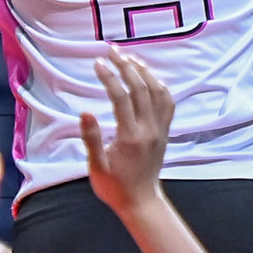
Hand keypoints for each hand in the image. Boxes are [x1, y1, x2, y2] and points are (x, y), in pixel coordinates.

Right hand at [80, 47, 174, 216]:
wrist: (141, 201)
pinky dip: (159, 85)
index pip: (121, 98)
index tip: (97, 64)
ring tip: (129, 58)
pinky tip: (148, 77)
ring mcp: (160, 130)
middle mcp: (149, 129)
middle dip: (126, 66)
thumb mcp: (97, 167)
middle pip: (141, 88)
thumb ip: (91, 139)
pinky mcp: (165, 132)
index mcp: (130, 137)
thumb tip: (85, 112)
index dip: (109, 77)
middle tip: (111, 51)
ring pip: (157, 91)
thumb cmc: (114, 186)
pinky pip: (168, 102)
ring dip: (144, 71)